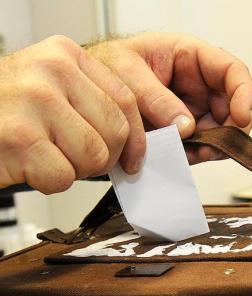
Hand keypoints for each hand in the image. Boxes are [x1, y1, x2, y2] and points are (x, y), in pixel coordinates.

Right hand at [0, 35, 144, 193]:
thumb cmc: (8, 111)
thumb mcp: (53, 90)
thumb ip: (92, 104)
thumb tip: (136, 142)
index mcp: (66, 56)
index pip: (126, 101)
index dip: (136, 139)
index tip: (133, 160)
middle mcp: (51, 70)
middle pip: (116, 132)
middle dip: (103, 158)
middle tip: (77, 158)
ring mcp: (34, 100)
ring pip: (94, 156)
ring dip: (75, 169)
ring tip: (49, 157)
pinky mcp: (18, 136)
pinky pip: (63, 176)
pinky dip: (49, 181)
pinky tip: (30, 165)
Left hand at [87, 32, 251, 163]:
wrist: (87, 92)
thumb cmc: (107, 66)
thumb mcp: (126, 73)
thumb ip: (155, 98)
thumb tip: (185, 126)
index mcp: (189, 57)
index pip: (231, 71)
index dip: (244, 93)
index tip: (242, 117)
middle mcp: (196, 85)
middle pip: (230, 107)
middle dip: (228, 130)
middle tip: (212, 147)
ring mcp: (191, 110)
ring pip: (217, 131)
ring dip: (211, 146)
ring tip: (192, 152)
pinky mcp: (182, 131)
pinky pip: (199, 146)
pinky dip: (195, 155)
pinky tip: (182, 156)